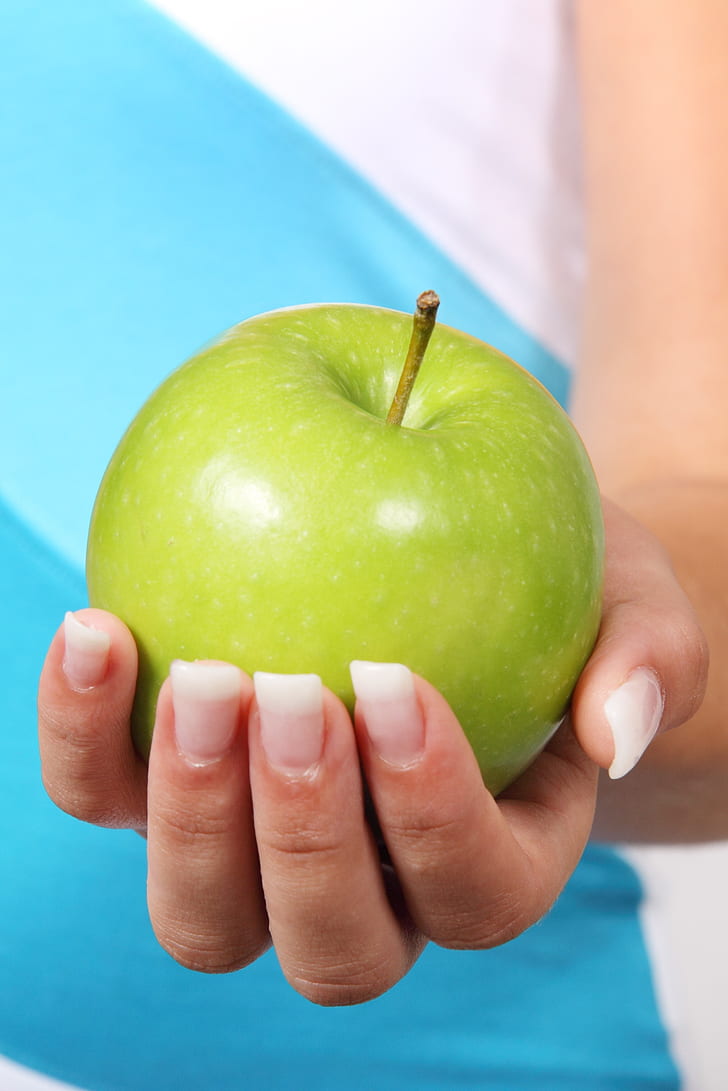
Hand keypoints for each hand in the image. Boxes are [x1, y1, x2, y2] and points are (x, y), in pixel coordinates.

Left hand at [37, 497, 706, 1003]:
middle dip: (301, 834)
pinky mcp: (174, 786)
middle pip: (331, 944)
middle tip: (289, 691)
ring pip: (205, 918)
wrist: (463, 560)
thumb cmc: (559, 586)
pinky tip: (98, 629)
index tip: (395, 681)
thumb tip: (620, 725)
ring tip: (200, 678)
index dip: (429, 813)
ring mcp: (256, 849)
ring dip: (188, 813)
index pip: (471, 891)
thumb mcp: (631, 596)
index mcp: (493, 862)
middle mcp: (371, 886)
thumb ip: (649, 656)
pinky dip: (84, 735)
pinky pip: (106, 797)